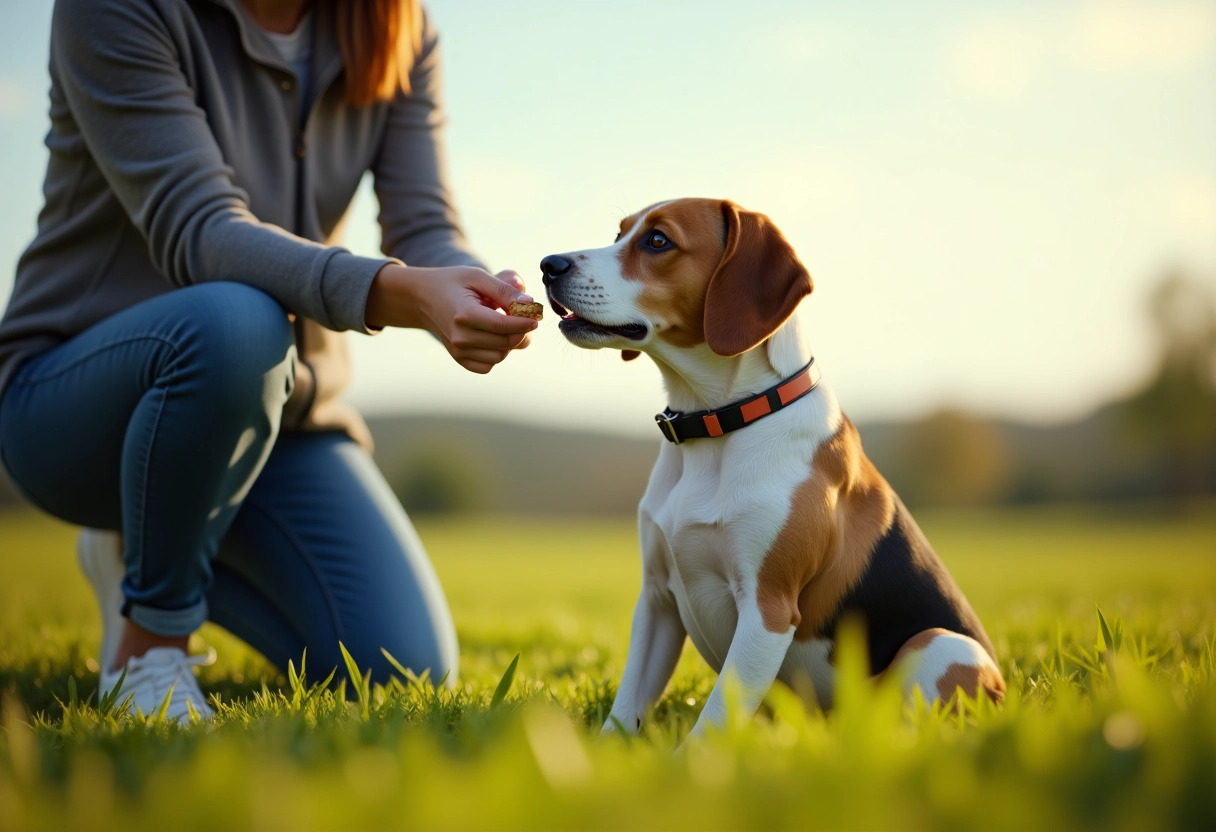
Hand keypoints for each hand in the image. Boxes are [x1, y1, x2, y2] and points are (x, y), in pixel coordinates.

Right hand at [366, 263, 537, 373]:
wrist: (423, 298)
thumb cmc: (453, 283)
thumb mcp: (477, 277)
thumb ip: (503, 289)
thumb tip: (528, 303)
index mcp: (464, 314)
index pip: (502, 326)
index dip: (524, 322)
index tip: (536, 316)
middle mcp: (460, 337)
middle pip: (506, 343)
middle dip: (521, 331)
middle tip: (524, 317)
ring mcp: (458, 351)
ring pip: (500, 356)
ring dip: (510, 342)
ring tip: (504, 324)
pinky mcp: (460, 359)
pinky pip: (489, 365)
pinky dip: (497, 353)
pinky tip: (493, 337)